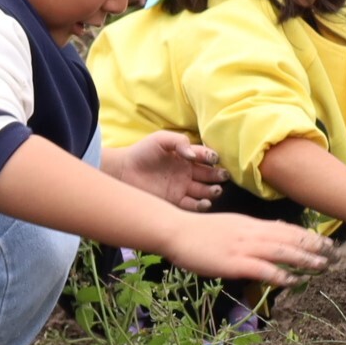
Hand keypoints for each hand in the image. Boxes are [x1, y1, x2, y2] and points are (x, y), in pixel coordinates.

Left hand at [103, 131, 223, 210]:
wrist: (123, 171)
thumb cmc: (142, 151)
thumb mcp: (161, 139)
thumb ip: (180, 142)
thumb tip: (194, 155)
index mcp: (186, 156)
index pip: (205, 157)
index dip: (212, 158)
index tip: (213, 159)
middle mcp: (187, 172)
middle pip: (209, 175)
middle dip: (218, 176)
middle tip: (222, 177)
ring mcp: (182, 187)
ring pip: (204, 191)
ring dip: (212, 191)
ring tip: (214, 191)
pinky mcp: (175, 201)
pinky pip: (192, 205)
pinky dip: (200, 205)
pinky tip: (204, 202)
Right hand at [159, 213, 334, 285]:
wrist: (175, 232)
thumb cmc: (198, 232)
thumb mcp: (230, 226)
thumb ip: (251, 231)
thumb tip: (272, 233)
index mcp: (250, 224)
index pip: (286, 229)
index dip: (307, 236)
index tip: (325, 242)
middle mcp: (251, 233)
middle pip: (290, 238)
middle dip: (314, 246)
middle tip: (335, 254)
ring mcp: (243, 247)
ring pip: (282, 251)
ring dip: (304, 259)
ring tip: (323, 266)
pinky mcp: (234, 262)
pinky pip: (263, 269)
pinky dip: (280, 274)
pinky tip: (293, 281)